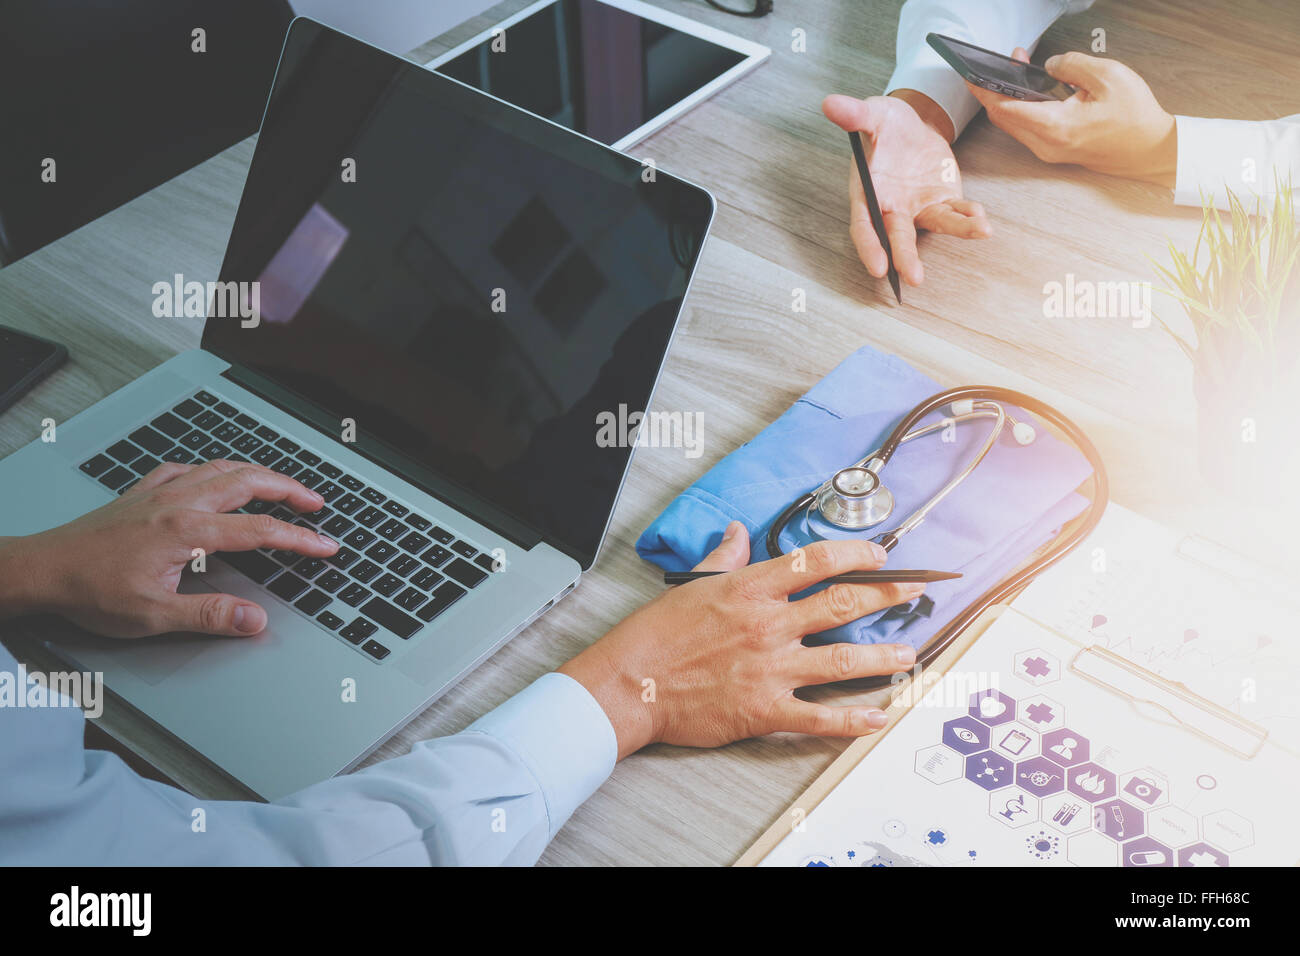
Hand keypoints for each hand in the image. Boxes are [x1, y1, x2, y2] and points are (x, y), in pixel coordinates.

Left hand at [0, 460, 337, 637]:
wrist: (42, 571)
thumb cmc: (90, 592)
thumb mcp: (153, 615)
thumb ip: (210, 616)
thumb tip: (255, 620)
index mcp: (187, 531)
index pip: (260, 531)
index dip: (299, 539)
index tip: (325, 546)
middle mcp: (178, 503)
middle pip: (249, 483)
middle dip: (289, 490)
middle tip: (316, 504)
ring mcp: (159, 494)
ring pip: (221, 468)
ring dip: (258, 474)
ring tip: (280, 485)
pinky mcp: (141, 494)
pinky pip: (186, 468)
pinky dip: (212, 469)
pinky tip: (214, 476)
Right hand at [559, 522, 920, 757]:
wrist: (630, 685)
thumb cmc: (654, 635)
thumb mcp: (690, 584)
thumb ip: (722, 558)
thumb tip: (735, 533)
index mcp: (750, 589)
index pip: (816, 562)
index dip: (856, 556)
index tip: (879, 556)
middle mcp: (768, 625)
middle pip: (843, 605)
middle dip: (886, 596)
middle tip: (912, 592)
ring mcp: (770, 669)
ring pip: (844, 662)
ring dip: (884, 658)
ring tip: (909, 655)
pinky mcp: (764, 710)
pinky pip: (819, 717)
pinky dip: (853, 720)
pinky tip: (878, 716)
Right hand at [822, 92, 990, 286]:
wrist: (913, 125)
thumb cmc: (886, 125)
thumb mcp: (872, 113)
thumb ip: (855, 113)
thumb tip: (831, 103)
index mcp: (869, 191)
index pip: (864, 224)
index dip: (869, 245)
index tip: (877, 267)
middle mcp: (892, 207)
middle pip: (897, 236)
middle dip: (905, 257)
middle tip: (914, 278)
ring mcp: (919, 207)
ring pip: (935, 225)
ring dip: (956, 231)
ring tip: (979, 231)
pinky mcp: (942, 201)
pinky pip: (956, 212)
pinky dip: (969, 216)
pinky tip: (982, 218)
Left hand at [967, 48, 1176, 186]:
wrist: (1152, 149)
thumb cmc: (1136, 117)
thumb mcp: (1108, 76)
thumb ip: (1071, 65)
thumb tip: (1048, 66)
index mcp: (1055, 127)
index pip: (1005, 108)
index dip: (984, 90)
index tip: (971, 75)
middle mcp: (1046, 144)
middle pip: (1003, 118)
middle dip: (995, 88)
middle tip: (1000, 63)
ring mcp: (1050, 151)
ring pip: (1014, 125)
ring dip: (1009, 98)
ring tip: (1017, 70)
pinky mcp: (1055, 150)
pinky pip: (1028, 129)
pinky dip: (1023, 109)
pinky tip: (1030, 90)